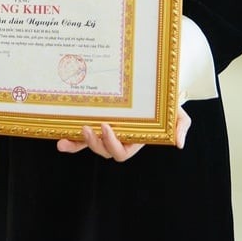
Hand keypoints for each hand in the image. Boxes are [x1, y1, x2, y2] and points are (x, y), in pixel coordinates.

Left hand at [56, 106, 191, 161]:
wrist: (154, 88)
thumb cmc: (166, 103)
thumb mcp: (178, 113)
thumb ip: (180, 126)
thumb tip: (179, 143)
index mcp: (135, 140)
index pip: (122, 152)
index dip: (113, 144)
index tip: (107, 127)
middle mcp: (118, 138)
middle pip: (103, 151)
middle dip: (93, 143)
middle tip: (86, 127)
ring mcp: (105, 131)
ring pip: (89, 145)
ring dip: (76, 144)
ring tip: (65, 139)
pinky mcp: (95, 121)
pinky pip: (81, 134)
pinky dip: (71, 139)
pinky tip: (60, 138)